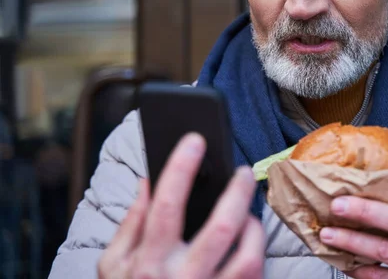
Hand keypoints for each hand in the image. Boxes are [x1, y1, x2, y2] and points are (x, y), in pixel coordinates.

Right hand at [98, 133, 264, 278]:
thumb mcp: (112, 267)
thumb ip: (130, 224)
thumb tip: (147, 181)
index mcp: (147, 264)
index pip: (166, 206)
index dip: (180, 168)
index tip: (195, 140)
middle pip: (220, 227)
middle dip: (236, 192)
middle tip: (243, 171)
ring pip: (248, 255)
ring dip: (253, 226)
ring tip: (249, 211)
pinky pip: (254, 275)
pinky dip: (257, 250)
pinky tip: (250, 238)